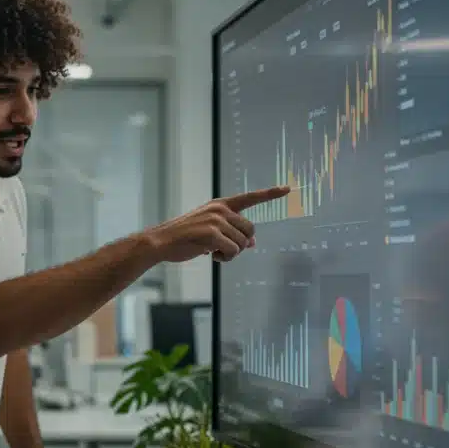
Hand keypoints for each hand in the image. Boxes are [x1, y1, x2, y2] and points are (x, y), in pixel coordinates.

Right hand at [145, 186, 290, 262]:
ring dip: (230, 253)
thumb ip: (232, 233)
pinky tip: (210, 256)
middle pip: (250, 230)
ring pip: (242, 244)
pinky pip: (232, 251)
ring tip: (212, 252)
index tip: (287, 189)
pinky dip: (224, 258)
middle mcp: (220, 209)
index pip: (249, 198)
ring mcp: (216, 220)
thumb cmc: (184, 237)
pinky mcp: (212, 233)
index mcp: (220, 205)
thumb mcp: (210, 231)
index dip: (270, 194)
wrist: (160, 242)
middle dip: (240, 244)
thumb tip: (253, 243)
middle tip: (222, 249)